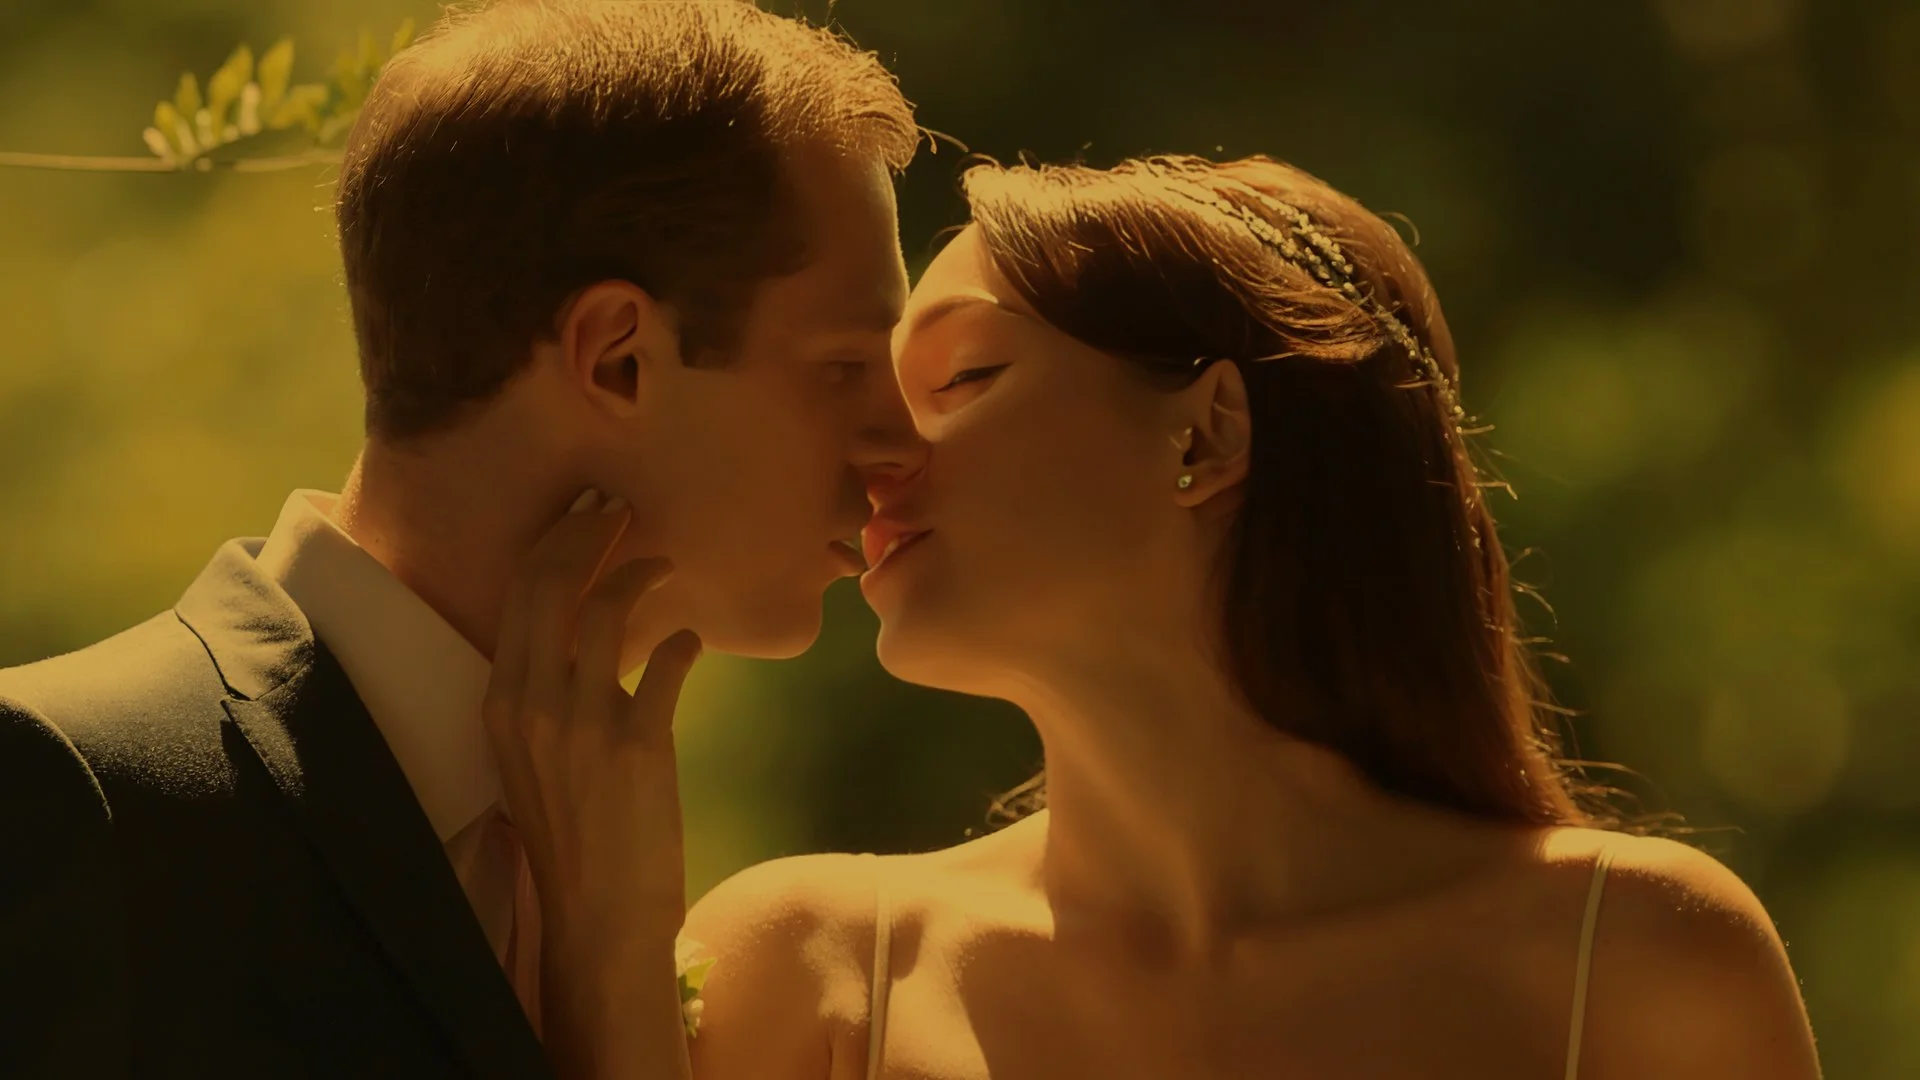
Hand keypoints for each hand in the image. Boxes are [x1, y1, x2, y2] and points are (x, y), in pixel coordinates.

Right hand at [482, 486, 702, 955]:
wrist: (599, 917)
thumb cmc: (573, 837)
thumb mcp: (533, 759)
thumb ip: (545, 695)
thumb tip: (577, 633)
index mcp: (498, 704)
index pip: (520, 593)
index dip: (558, 541)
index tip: (587, 513)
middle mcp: (531, 705)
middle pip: (555, 583)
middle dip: (590, 533)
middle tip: (623, 509)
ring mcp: (583, 723)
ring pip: (609, 610)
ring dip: (642, 573)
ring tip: (665, 562)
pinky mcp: (639, 744)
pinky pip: (667, 662)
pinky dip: (684, 641)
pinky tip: (693, 640)